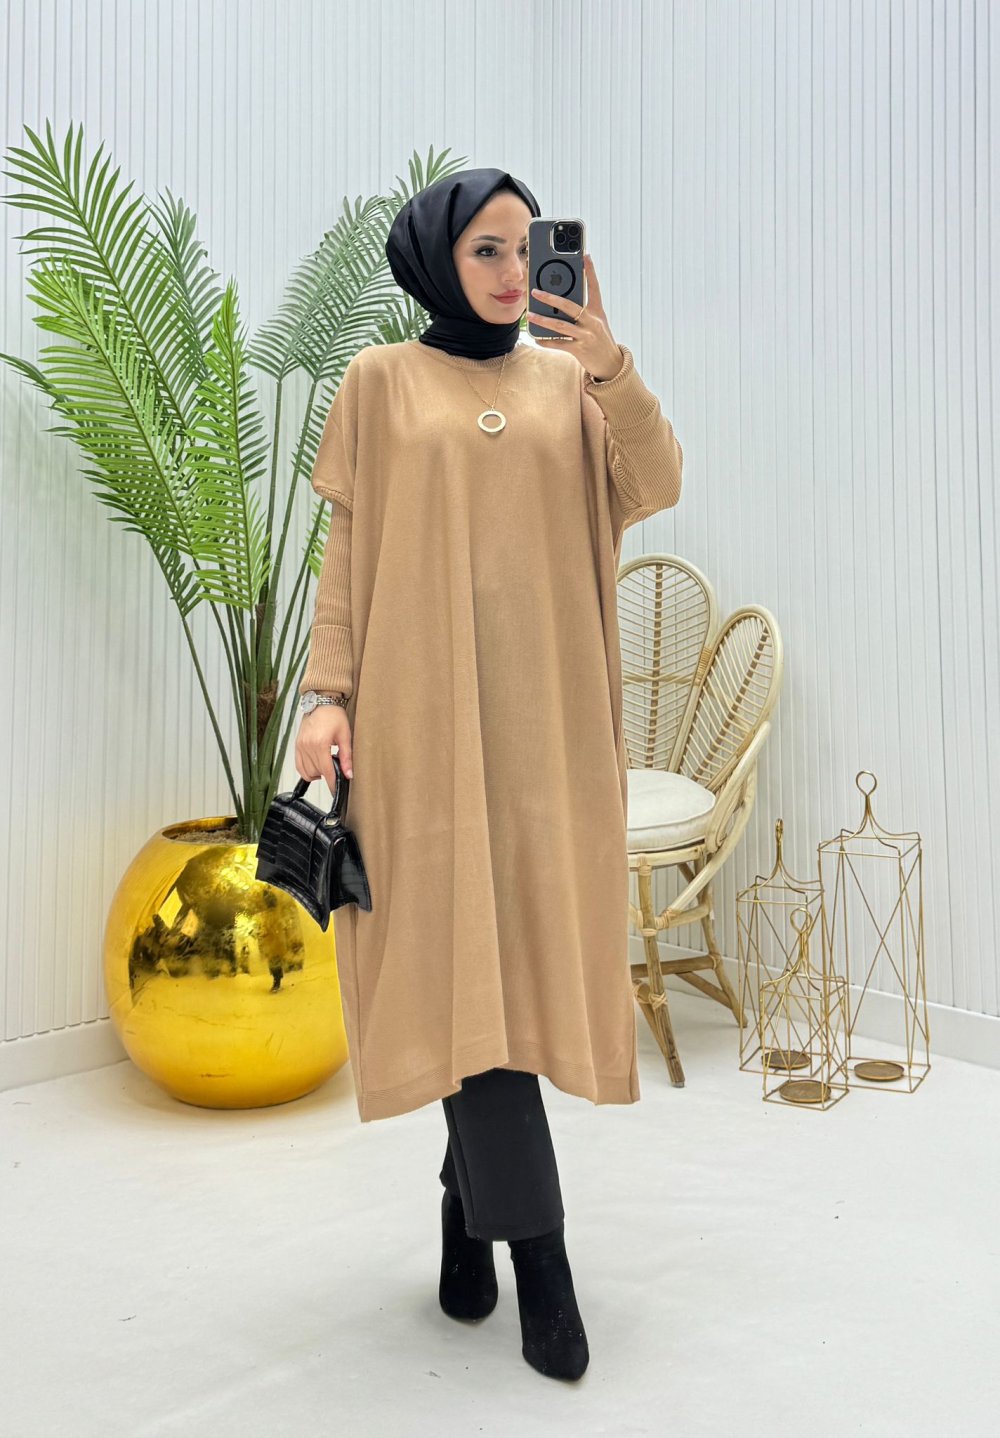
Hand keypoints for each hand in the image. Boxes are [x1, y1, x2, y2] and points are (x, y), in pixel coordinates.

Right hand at [296, 705, 352, 789]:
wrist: (321, 701)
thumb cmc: (334, 715)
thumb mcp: (345, 736)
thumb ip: (346, 757)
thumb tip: (349, 774)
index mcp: (320, 743)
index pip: (326, 771)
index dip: (332, 783)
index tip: (336, 790)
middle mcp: (307, 746)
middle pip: (317, 772)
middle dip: (327, 775)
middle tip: (337, 769)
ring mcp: (300, 746)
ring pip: (307, 771)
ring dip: (317, 773)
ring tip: (327, 765)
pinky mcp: (296, 745)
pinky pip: (299, 765)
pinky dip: (307, 771)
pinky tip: (316, 768)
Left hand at [530, 253, 623, 380]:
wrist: (611, 364)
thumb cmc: (601, 340)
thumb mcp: (597, 322)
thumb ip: (583, 312)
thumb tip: (561, 303)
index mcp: (598, 311)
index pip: (594, 287)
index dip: (590, 271)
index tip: (585, 256)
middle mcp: (592, 321)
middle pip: (569, 305)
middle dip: (550, 297)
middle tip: (535, 291)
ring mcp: (586, 335)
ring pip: (560, 325)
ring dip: (542, 320)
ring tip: (530, 315)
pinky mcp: (580, 349)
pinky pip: (559, 343)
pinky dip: (546, 341)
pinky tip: (536, 338)